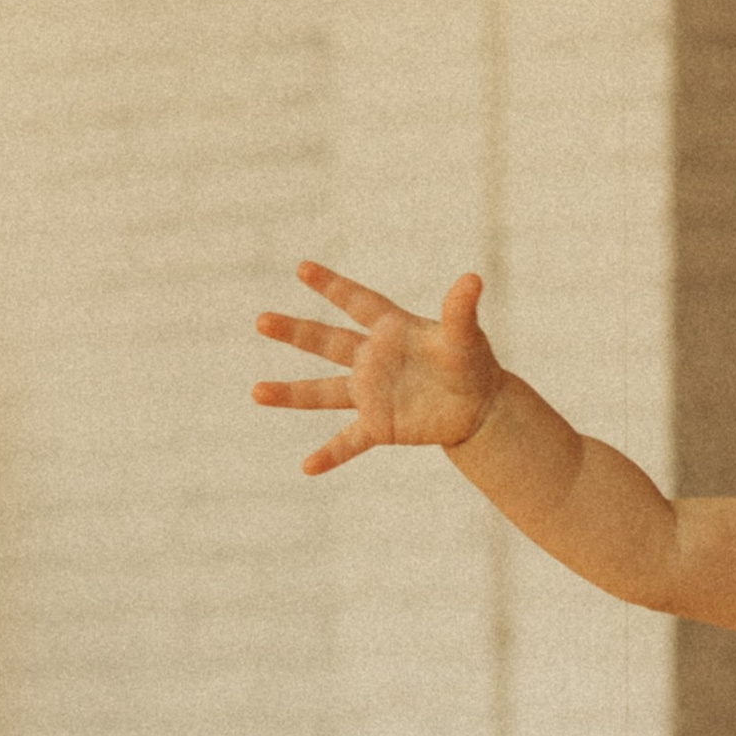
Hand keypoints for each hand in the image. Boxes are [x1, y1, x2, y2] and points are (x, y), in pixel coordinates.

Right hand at [253, 261, 503, 477]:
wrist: (478, 407)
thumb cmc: (472, 363)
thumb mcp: (466, 336)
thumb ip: (461, 310)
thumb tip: (473, 279)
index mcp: (391, 329)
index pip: (357, 303)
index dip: (333, 286)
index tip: (303, 268)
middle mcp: (373, 359)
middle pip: (327, 342)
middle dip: (295, 332)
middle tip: (261, 320)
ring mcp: (372, 393)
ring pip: (324, 393)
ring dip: (291, 394)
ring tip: (256, 393)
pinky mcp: (380, 425)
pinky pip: (349, 441)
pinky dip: (331, 454)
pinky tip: (308, 468)